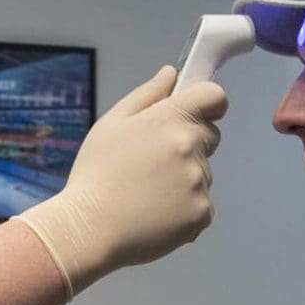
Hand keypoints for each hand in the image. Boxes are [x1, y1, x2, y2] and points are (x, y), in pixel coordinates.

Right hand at [13, 66, 227, 297]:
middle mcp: (191, 148)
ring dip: (185, 178)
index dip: (208, 103)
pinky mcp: (202, 213)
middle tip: (154, 162)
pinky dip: (186, 208)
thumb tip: (171, 74)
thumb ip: (148, 95)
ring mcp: (199, 182)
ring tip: (148, 192)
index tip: (195, 113)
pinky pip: (203, 204)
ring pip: (203, 173)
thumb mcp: (112, 124)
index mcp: (171, 120)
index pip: (215, 97)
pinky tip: (156, 212)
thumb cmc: (96, 175)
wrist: (89, 229)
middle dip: (191, 143)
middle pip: (210, 136)